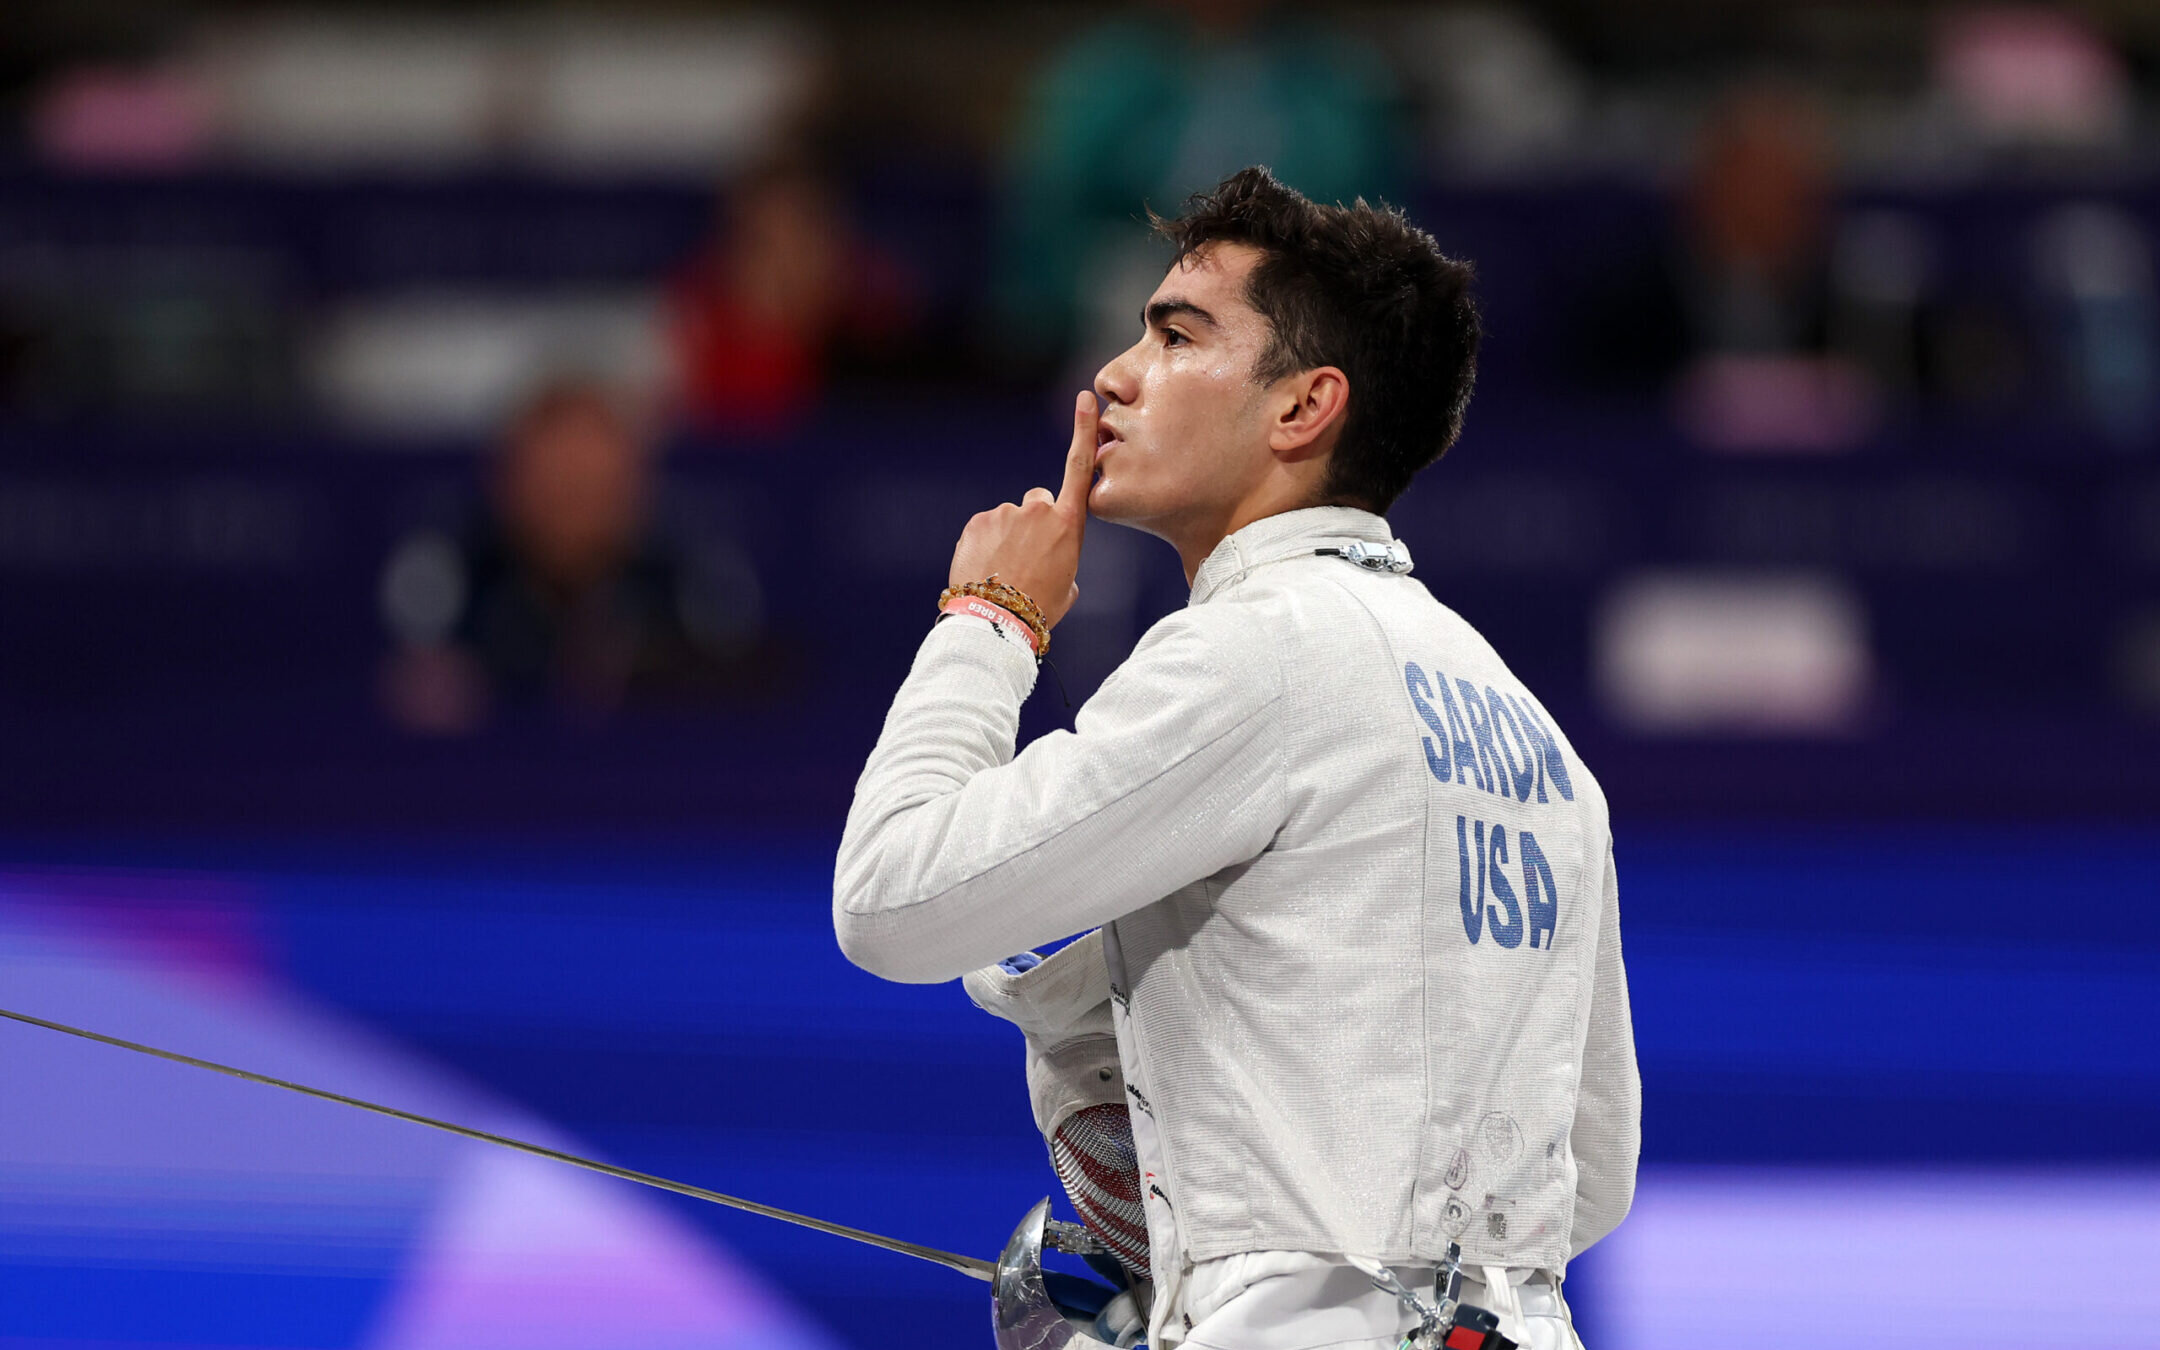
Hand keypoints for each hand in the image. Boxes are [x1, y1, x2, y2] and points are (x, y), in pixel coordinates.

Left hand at [947, 391, 1096, 629]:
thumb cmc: (1040, 610)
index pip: (1079, 468)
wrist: (997, 620)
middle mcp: (1038, 510)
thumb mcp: (1067, 586)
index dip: (1083, 431)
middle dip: (1033, 522)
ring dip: (1006, 538)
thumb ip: (1065, 561)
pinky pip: (984, 527)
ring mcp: (1006, 513)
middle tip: (1026, 557)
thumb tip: (1056, 563)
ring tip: (1004, 572)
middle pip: (1038, 502)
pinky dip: (984, 544)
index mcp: (1068, 524)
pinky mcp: (978, 521)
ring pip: (1009, 519)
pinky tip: (986, 569)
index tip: (1086, 399)